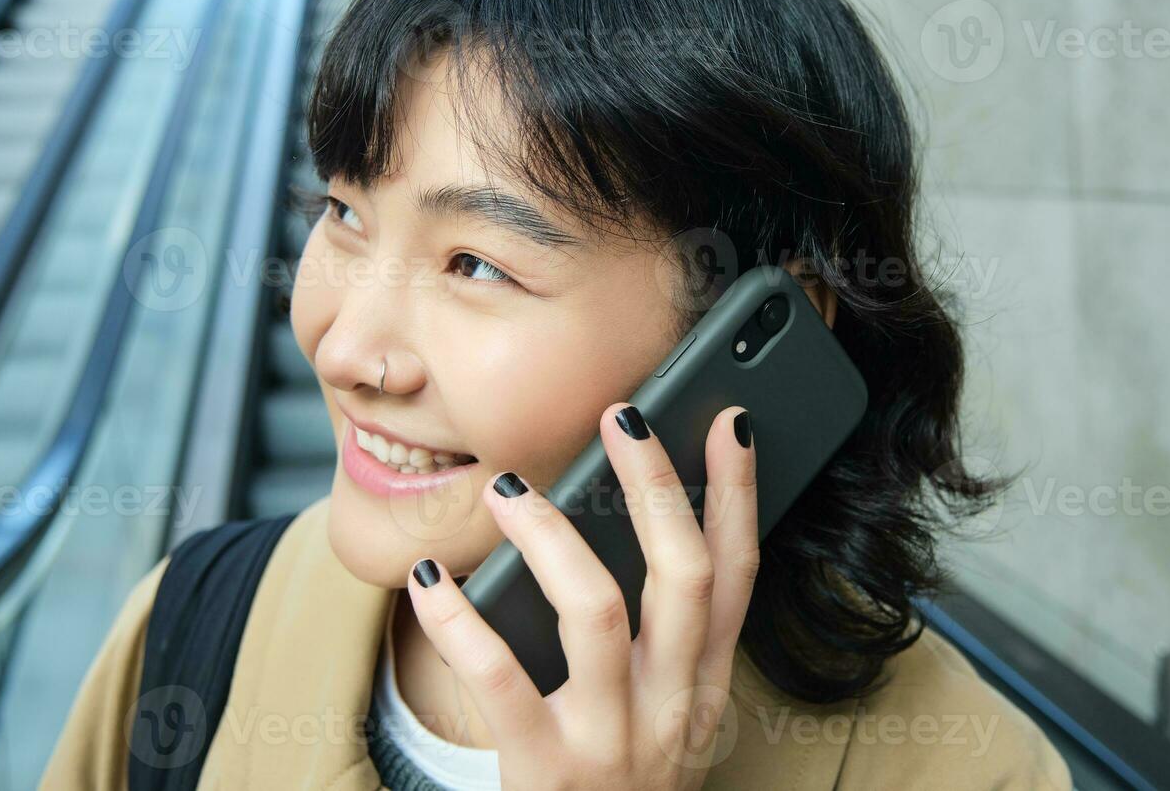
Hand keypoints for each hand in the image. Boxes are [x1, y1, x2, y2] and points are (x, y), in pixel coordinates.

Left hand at [405, 402, 759, 790]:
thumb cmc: (615, 786)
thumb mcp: (661, 719)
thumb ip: (655, 642)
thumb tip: (621, 524)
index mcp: (702, 689)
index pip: (737, 578)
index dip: (738, 496)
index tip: (728, 422)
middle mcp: (670, 709)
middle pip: (682, 576)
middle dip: (656, 485)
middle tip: (622, 415)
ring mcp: (612, 741)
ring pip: (597, 609)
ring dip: (552, 535)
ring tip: (509, 489)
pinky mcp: (544, 771)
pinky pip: (498, 678)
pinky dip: (459, 620)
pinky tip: (431, 580)